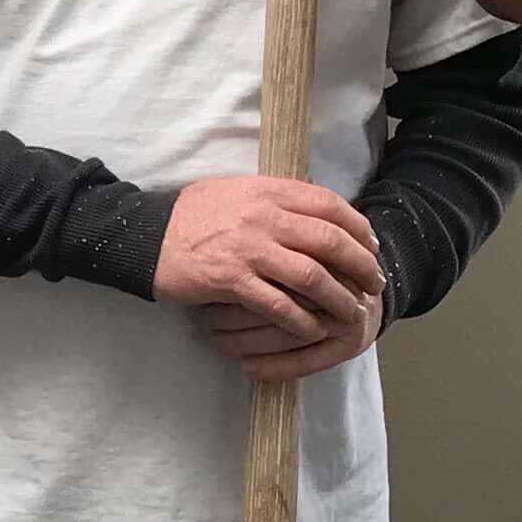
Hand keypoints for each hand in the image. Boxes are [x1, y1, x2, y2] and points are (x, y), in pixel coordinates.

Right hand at [156, 176, 383, 365]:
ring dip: (338, 298)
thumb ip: (273, 198)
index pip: (328, 204)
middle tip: (374, 284)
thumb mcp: (236, 192)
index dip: (358, 227)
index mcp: (267, 190)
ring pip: (311, 275)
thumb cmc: (192, 215)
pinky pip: (277, 304)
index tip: (371, 245)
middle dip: (360, 265)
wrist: (146, 235)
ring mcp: (248, 248)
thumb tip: (311, 208)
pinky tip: (312, 330)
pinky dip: (301, 320)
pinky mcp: (231, 279)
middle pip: (329, 241)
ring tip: (352, 313)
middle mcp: (264, 216)